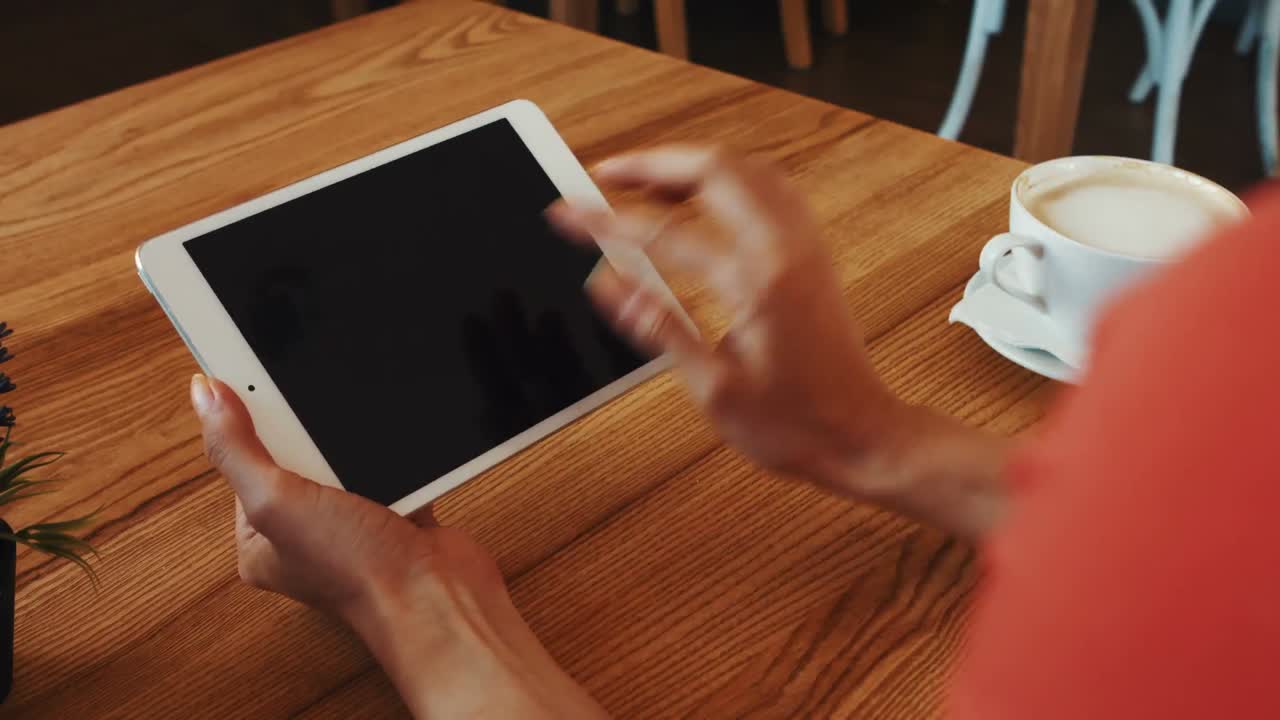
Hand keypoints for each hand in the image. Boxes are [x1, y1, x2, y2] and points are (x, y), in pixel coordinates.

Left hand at [189, 374, 607, 718]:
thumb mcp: (277, 502)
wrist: (438, 597)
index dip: (249, 421)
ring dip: (354, 444)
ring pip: (343, 458)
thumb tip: (203, 394)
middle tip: (317, 422)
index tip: (252, 376)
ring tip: (358, 447)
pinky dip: (395, 455)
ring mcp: (352, 523)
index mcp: (259, 539)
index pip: (244, 461)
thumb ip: (236, 448)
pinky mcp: (395, 512)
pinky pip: (388, 465)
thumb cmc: (358, 572)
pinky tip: (396, 456)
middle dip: (309, 432)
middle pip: (295, 454)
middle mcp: (303, 533)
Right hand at [548, 147, 892, 486]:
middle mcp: (786, 249)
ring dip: (690, 164)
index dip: (606, 220)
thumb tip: (608, 286)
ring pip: (746, 168)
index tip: (567, 214)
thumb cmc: (796, 423)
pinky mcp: (812, 253)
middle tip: (602, 174)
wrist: (862, 436)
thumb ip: (658, 328)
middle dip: (650, 164)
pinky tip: (701, 197)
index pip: (664, 233)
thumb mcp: (713, 388)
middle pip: (713, 169)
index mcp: (756, 282)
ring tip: (643, 180)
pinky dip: (728, 178)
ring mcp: (804, 245)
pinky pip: (769, 188)